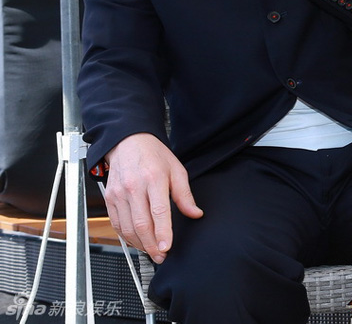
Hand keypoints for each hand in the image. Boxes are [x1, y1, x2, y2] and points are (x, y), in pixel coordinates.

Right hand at [103, 133, 202, 262]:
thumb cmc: (153, 155)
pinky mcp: (109, 199)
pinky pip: (117, 224)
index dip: (163, 233)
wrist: (128, 142)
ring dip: (139, 244)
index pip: (158, 212)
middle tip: (162, 255)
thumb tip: (195, 213)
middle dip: (152, 245)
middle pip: (141, 224)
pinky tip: (137, 241)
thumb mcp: (176, 170)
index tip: (167, 247)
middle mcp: (134, 187)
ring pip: (127, 228)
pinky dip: (127, 237)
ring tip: (152, 251)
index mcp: (154, 179)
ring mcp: (119, 194)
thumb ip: (185, 195)